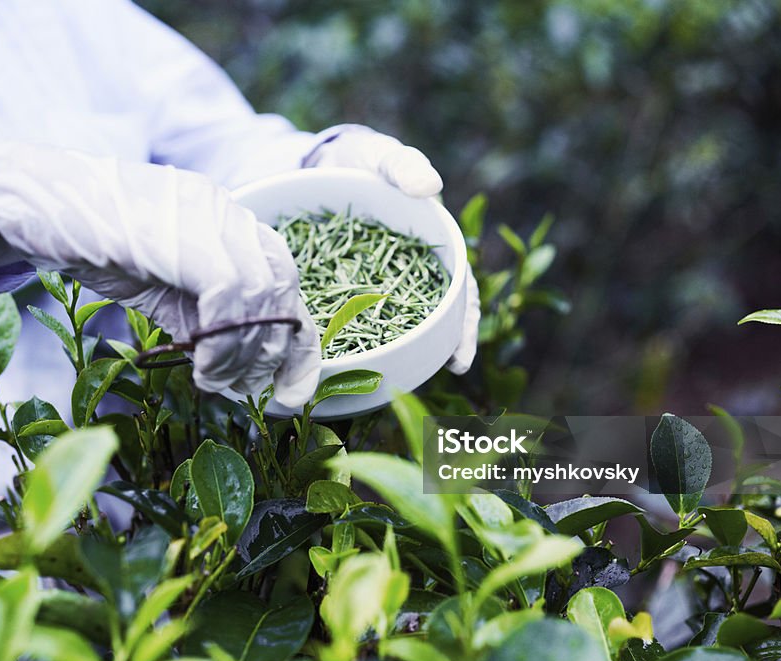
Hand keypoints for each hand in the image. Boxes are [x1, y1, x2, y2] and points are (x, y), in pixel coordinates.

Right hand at [0, 133, 320, 405]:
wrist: (28, 201)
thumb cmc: (88, 241)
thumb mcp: (158, 285)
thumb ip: (199, 315)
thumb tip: (234, 365)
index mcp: (227, 222)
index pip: (286, 280)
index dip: (299, 342)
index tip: (293, 390)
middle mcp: (227, 212)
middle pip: (283, 288)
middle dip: (272, 353)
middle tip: (243, 389)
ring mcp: (206, 215)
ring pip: (262, 294)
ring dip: (245, 354)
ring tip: (215, 382)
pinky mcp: (181, 230)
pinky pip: (230, 293)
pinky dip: (224, 341)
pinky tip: (201, 366)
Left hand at [305, 125, 479, 373]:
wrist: (318, 165)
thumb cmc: (360, 160)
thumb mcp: (381, 157)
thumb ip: (404, 166)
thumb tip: (431, 185)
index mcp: (431, 245)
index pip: (458, 290)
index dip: (463, 324)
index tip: (461, 356)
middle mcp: (410, 271)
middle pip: (433, 315)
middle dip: (439, 347)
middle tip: (438, 377)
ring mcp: (378, 282)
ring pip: (396, 323)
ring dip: (399, 352)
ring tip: (392, 383)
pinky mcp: (345, 286)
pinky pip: (355, 317)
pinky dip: (356, 341)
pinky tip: (347, 365)